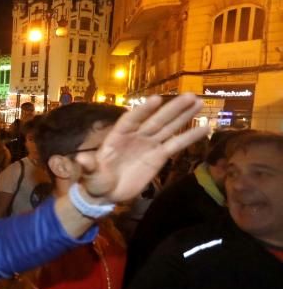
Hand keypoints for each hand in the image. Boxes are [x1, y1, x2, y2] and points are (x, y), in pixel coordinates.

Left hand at [74, 94, 206, 203]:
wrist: (106, 193)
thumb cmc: (95, 180)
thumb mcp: (90, 174)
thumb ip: (89, 166)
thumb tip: (82, 159)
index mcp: (117, 136)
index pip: (131, 120)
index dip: (142, 110)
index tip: (156, 99)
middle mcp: (135, 136)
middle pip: (155, 120)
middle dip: (171, 109)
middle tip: (189, 95)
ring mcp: (148, 144)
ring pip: (168, 127)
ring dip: (183, 116)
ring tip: (199, 102)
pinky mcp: (159, 156)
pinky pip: (175, 145)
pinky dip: (190, 137)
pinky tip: (205, 127)